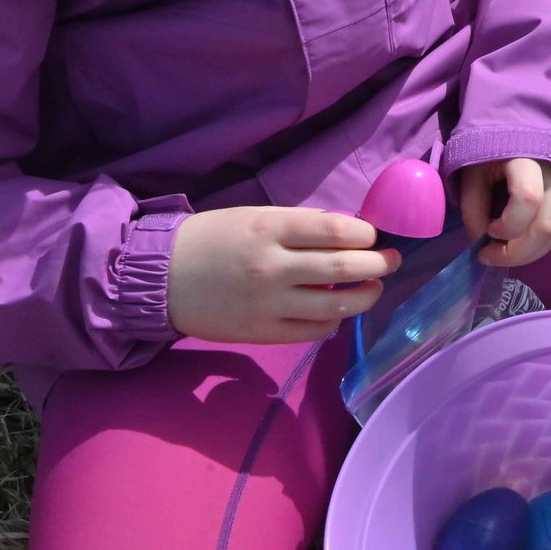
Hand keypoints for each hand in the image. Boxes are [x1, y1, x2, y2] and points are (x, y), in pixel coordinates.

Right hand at [167, 205, 397, 343]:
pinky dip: (334, 321)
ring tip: (374, 287)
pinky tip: (339, 311)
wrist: (159, 278)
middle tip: (391, 260)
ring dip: (366, 295)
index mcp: (271, 230)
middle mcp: (273, 267)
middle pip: (343, 267)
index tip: (374, 235)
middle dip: (378, 263)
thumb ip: (299, 224)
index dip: (366, 233)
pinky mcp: (261, 333)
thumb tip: (346, 230)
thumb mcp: (255, 217)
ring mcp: (268, 304)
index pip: (336, 230)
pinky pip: (312, 331)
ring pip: (335, 305)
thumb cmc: (212, 239)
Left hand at [456, 157, 550, 267]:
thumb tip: (482, 242)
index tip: (488, 229)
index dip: (508, 224)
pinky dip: (538, 247)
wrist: (522, 137)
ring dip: (527, 254)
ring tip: (502, 254)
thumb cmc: (492, 157)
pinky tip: (518, 246)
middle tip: (489, 257)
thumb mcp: (472, 176)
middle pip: (545, 225)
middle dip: (516, 252)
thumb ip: (473, 210)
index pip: (528, 198)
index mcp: (527, 161)